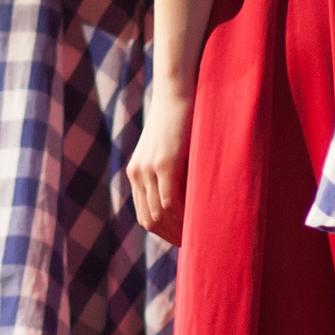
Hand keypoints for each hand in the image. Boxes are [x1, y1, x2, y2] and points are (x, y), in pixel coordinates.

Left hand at [127, 86, 193, 241]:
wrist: (177, 89)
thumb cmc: (182, 117)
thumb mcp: (172, 148)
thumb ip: (173, 171)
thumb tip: (191, 196)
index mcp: (137, 172)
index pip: (145, 215)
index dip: (163, 233)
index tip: (183, 241)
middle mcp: (138, 172)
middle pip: (150, 220)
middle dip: (171, 237)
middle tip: (193, 246)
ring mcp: (149, 168)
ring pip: (159, 215)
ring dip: (178, 231)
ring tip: (197, 238)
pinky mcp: (164, 162)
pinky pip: (170, 202)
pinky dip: (182, 217)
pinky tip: (197, 222)